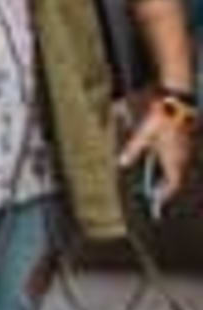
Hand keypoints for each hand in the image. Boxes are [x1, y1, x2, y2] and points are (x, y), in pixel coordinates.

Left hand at [123, 93, 194, 215]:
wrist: (179, 103)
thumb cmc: (161, 120)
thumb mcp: (143, 135)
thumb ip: (133, 150)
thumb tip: (122, 163)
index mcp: (174, 159)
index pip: (173, 184)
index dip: (165, 196)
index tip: (157, 206)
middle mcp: (183, 158)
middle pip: (177, 181)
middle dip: (167, 191)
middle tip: (156, 200)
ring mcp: (187, 151)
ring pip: (180, 172)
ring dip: (170, 181)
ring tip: (158, 188)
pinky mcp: (187, 144)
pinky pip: (181, 163)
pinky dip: (172, 170)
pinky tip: (164, 168)